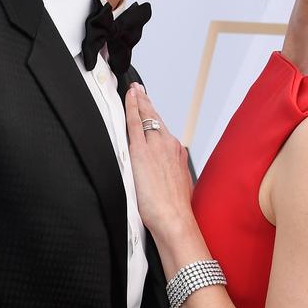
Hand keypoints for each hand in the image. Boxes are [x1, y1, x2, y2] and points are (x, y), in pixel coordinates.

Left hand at [125, 83, 193, 235]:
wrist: (174, 218)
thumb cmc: (174, 209)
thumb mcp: (177, 186)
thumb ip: (170, 174)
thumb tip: (165, 176)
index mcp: (177, 154)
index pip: (163, 129)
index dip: (155, 116)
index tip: (149, 107)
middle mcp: (169, 145)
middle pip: (156, 119)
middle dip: (147, 103)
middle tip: (139, 90)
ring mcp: (156, 146)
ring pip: (147, 117)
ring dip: (140, 102)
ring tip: (134, 91)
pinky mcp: (141, 150)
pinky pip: (136, 123)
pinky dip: (132, 107)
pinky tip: (129, 98)